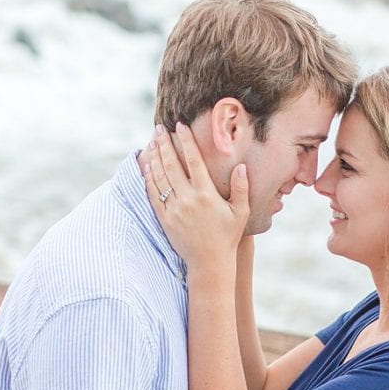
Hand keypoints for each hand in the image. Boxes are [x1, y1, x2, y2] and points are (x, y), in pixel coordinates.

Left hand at [144, 123, 248, 275]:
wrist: (209, 263)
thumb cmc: (227, 236)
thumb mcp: (240, 212)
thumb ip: (242, 189)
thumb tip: (240, 167)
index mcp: (206, 194)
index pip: (193, 160)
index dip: (185, 141)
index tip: (180, 126)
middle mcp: (187, 199)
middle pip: (171, 164)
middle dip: (164, 144)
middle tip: (159, 128)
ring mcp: (173, 209)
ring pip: (159, 177)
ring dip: (154, 157)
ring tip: (152, 142)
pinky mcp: (164, 219)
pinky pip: (153, 194)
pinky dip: (148, 178)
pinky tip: (146, 166)